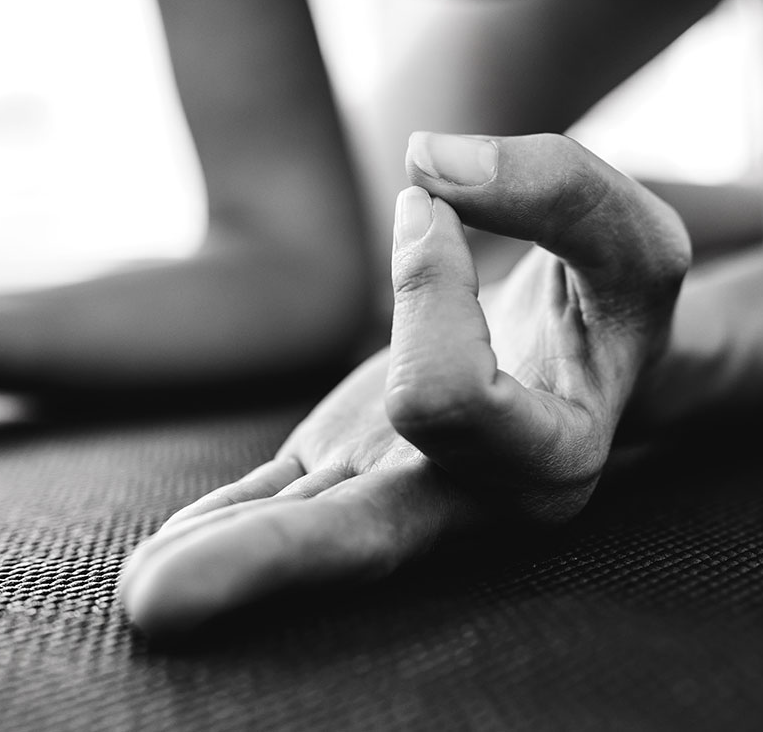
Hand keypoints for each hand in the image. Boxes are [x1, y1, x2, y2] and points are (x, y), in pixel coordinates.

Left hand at [118, 132, 690, 636]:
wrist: (585, 350)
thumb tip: (427, 165)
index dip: (425, 287)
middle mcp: (474, 502)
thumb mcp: (627, 233)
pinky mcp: (353, 471)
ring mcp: (405, 495)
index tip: (430, 203)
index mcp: (553, 456)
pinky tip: (163, 558)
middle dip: (271, 562)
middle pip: (363, 540)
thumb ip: (554, 187)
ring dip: (219, 564)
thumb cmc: (610, 296)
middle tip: (157, 597)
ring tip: (134, 594)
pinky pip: (282, 507)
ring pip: (307, 539)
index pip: (448, 397)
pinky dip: (223, 527)